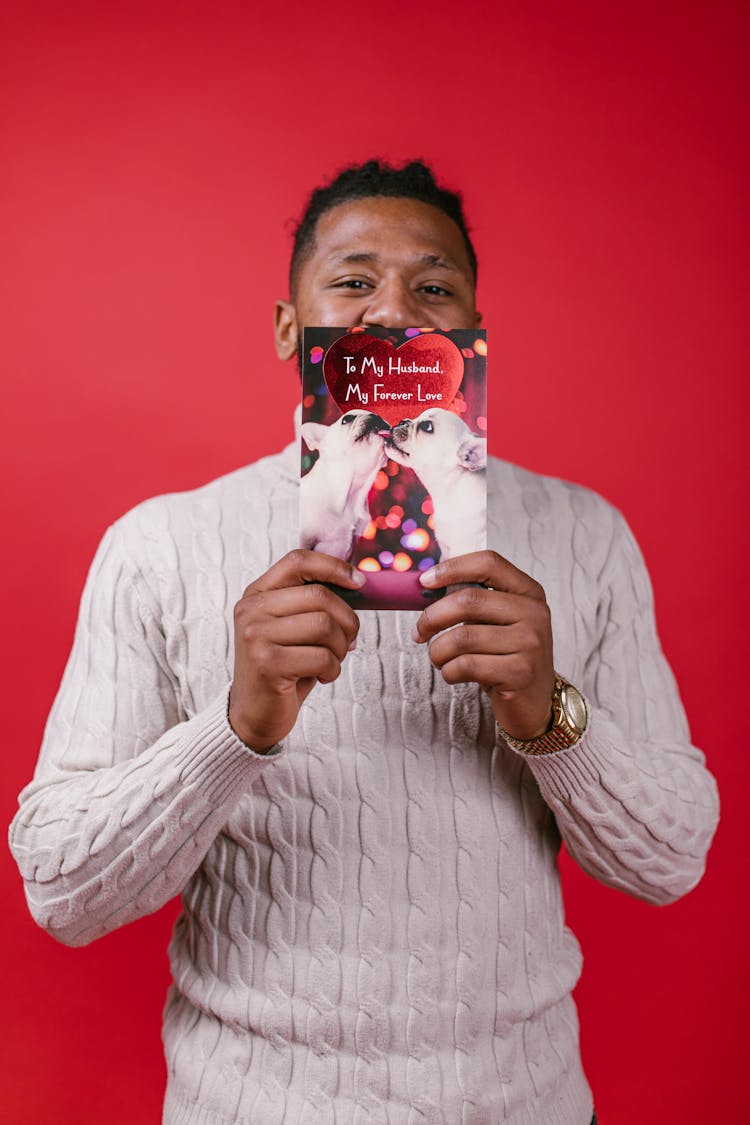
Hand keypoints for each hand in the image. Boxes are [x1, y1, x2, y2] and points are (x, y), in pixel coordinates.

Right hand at [228, 550, 363, 751]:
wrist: (254, 713)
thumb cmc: (283, 667)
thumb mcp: (294, 628)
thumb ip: (314, 603)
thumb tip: (358, 584)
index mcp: (257, 594)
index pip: (298, 560)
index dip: (334, 567)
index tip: (359, 583)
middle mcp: (251, 610)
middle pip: (320, 596)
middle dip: (347, 621)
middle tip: (348, 641)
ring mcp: (255, 635)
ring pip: (325, 625)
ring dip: (341, 647)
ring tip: (331, 660)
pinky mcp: (267, 663)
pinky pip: (322, 656)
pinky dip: (333, 668)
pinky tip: (323, 676)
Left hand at [413, 550, 554, 739]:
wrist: (534, 702)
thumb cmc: (506, 657)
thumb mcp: (498, 622)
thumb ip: (473, 602)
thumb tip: (425, 586)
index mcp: (528, 592)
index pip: (489, 563)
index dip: (452, 568)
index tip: (424, 582)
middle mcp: (534, 613)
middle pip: (468, 601)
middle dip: (432, 617)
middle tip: (419, 633)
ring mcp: (530, 643)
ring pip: (462, 638)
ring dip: (438, 651)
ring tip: (438, 658)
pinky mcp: (520, 673)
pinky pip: (467, 665)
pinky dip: (448, 671)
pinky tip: (453, 673)